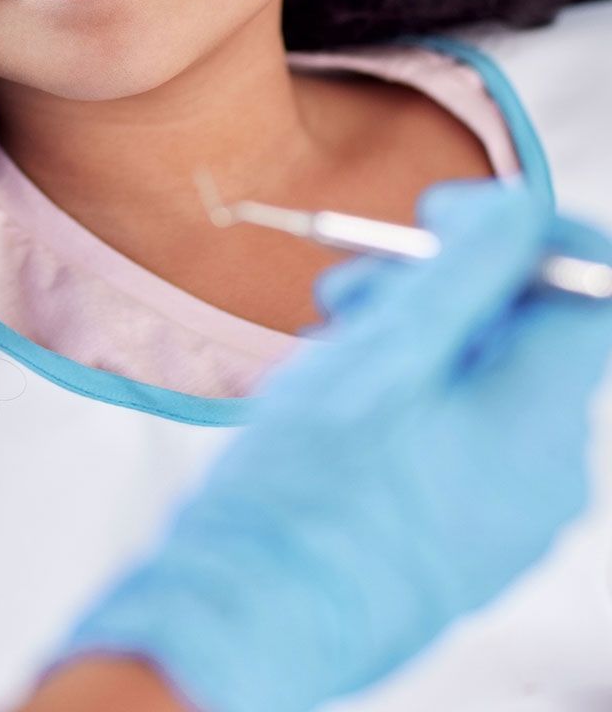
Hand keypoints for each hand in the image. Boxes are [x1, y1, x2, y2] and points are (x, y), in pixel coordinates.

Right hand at [35, 178, 611, 711]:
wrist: (248, 618)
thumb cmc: (306, 488)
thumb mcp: (387, 350)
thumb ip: (469, 269)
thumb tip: (526, 207)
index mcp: (541, 420)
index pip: (587, 286)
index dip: (517, 233)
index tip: (440, 216)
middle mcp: (547, 473)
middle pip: (525, 330)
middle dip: (439, 285)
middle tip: (350, 288)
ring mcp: (511, 516)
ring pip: (485, 381)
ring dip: (412, 340)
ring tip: (328, 345)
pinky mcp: (468, 540)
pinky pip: (463, 437)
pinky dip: (410, 398)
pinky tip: (339, 402)